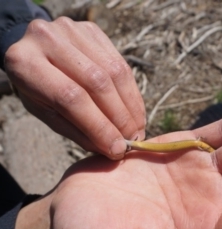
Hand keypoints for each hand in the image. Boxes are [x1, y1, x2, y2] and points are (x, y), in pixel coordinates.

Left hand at [4, 17, 144, 158]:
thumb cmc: (36, 89)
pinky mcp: (93, 30)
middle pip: (97, 82)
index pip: (71, 98)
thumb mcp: (47, 113)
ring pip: (114, 72)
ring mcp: (73, 29)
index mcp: (26, 64)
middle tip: (132, 140)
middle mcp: (48, 39)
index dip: (99, 126)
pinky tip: (136, 111)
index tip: (117, 149)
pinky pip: (121, 64)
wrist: (34, 53)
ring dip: (131, 106)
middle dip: (120, 117)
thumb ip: (77, 130)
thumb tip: (113, 148)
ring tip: (138, 128)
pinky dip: (132, 92)